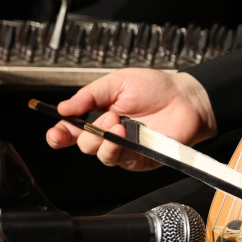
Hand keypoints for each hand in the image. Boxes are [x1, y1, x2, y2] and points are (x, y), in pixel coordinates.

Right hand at [46, 68, 215, 171]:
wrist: (185, 98)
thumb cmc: (156, 87)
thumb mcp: (118, 81)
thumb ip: (89, 95)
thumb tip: (64, 108)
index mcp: (98, 114)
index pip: (71, 130)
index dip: (59, 134)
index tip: (56, 133)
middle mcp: (107, 133)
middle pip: (81, 143)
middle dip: (86, 131)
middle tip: (106, 115)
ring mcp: (122, 147)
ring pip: (97, 153)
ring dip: (102, 139)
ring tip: (118, 122)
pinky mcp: (136, 158)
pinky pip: (117, 159)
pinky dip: (116, 148)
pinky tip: (125, 134)